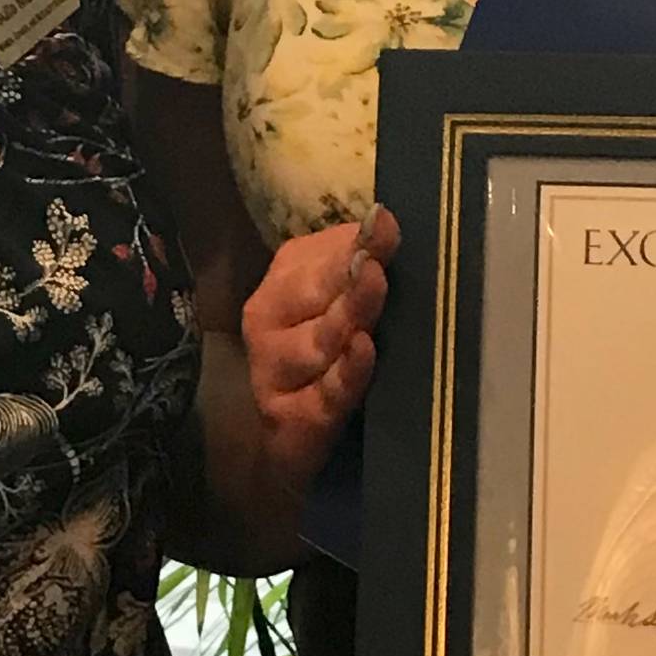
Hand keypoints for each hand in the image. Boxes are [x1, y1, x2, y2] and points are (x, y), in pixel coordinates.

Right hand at [240, 204, 398, 498]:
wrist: (298, 436)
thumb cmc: (335, 356)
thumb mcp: (346, 303)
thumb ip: (363, 263)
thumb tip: (387, 219)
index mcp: (285, 279)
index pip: (319, 254)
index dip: (355, 240)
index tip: (384, 223)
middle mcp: (268, 319)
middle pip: (312, 294)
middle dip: (346, 278)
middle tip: (375, 261)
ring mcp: (273, 371)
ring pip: (314, 342)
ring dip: (343, 318)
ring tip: (372, 292)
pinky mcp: (289, 419)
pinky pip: (322, 393)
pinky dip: (344, 373)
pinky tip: (363, 352)